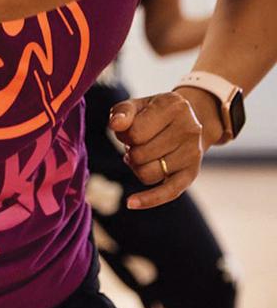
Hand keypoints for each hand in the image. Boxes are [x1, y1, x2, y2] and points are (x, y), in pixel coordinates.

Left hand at [108, 91, 203, 209]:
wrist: (187, 121)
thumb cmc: (154, 113)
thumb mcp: (137, 105)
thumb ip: (123, 112)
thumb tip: (116, 125)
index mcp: (174, 106)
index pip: (135, 133)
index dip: (124, 134)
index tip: (129, 129)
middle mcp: (189, 129)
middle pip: (141, 155)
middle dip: (130, 151)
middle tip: (136, 143)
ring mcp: (192, 153)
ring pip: (148, 174)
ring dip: (136, 167)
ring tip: (142, 155)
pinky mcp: (191, 174)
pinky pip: (167, 193)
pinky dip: (148, 200)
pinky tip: (131, 203)